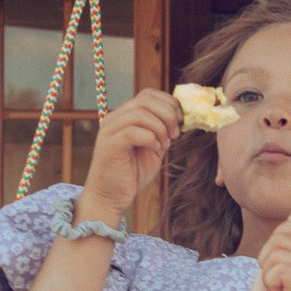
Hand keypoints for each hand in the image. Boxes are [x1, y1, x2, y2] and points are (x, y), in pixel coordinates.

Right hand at [80, 90, 179, 222]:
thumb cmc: (132, 173)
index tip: (181, 122)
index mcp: (125, 116)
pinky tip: (155, 149)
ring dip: (160, 128)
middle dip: (168, 114)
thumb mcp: (154, 148)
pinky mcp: (109, 145)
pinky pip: (132, 131)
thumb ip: (163, 131)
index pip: (148, 94)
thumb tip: (181, 118)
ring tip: (165, 145)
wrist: (110, 197)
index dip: (169, 103)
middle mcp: (115, 119)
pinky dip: (150, 139)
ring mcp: (109, 131)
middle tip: (176, 134)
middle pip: (145, 100)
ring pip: (140, 114)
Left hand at [251, 214, 290, 290]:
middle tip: (275, 282)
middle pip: (281, 237)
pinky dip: (270, 283)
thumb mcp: (274, 263)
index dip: (275, 240)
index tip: (276, 264)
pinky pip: (278, 268)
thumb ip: (286, 240)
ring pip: (277, 253)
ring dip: (266, 274)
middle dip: (266, 259)